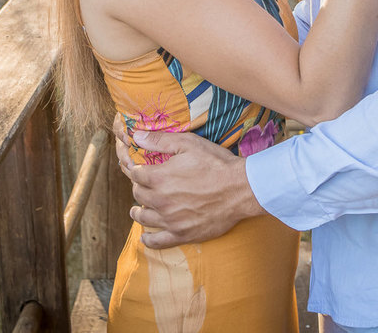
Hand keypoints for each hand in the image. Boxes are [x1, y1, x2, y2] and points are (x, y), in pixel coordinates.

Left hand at [119, 128, 262, 248]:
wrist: (241, 189)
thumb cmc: (216, 164)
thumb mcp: (189, 144)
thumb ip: (160, 140)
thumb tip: (137, 136)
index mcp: (159, 177)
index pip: (136, 174)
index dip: (137, 170)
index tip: (142, 169)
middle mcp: (160, 200)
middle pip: (138, 195)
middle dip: (140, 188)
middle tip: (145, 186)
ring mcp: (170, 220)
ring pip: (144, 217)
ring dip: (139, 211)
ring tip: (138, 209)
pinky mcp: (182, 234)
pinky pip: (157, 242)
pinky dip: (148, 239)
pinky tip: (147, 235)